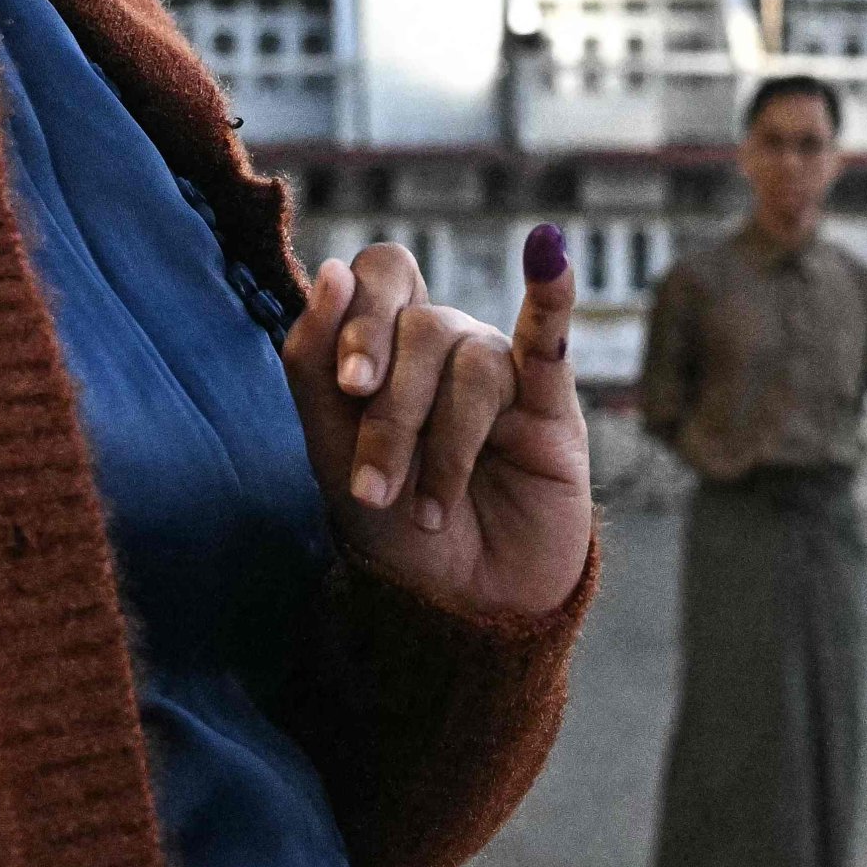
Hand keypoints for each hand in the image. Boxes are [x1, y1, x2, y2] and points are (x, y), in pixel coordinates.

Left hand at [281, 228, 589, 621]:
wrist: (458, 611)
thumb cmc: (393, 533)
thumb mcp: (331, 456)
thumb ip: (315, 364)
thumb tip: (330, 267)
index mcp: (388, 346)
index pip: (377, 277)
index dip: (362, 316)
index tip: (352, 386)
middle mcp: (445, 348)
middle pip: (422, 323)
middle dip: (393, 408)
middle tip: (375, 484)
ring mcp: (502, 372)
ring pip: (471, 362)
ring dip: (443, 446)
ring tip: (427, 513)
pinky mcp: (552, 406)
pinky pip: (550, 339)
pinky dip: (552, 296)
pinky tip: (547, 255)